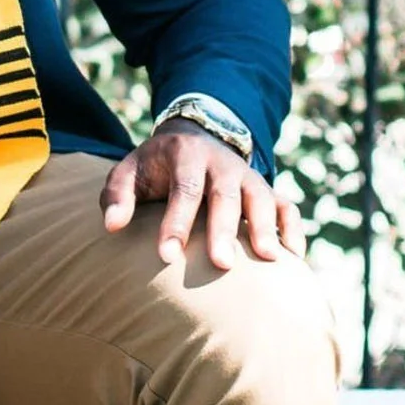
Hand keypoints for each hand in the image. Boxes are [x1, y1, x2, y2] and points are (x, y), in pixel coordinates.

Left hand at [100, 118, 306, 270]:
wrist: (193, 139)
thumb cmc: (155, 167)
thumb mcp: (129, 171)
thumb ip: (117, 196)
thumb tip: (111, 227)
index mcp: (185, 155)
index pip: (183, 189)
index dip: (176, 223)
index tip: (167, 256)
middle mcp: (221, 163)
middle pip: (225, 196)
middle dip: (224, 230)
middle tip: (222, 265)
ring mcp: (247, 176)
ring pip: (262, 198)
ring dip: (265, 228)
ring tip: (269, 260)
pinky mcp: (266, 189)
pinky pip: (287, 206)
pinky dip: (293, 229)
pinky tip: (293, 258)